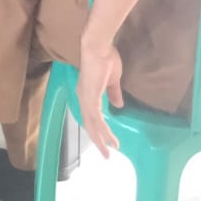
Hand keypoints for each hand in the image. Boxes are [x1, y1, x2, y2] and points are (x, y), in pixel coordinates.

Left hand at [75, 40, 123, 157]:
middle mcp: (83, 98)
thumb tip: (118, 106)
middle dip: (98, 140)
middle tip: (106, 154)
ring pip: (92, 125)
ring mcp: (85, 98)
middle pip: (89, 125)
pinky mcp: (90, 97)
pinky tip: (109, 138)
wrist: (98, 46)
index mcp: (87, 93)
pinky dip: (103, 130)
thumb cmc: (106, 58)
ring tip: (110, 150)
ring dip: (102, 139)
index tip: (107, 140)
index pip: (91, 117)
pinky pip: (97, 119)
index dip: (98, 129)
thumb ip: (113, 94)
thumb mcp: (113, 80)